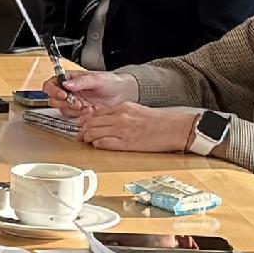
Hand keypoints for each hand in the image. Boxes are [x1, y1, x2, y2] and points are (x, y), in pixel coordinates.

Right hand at [44, 67, 135, 112]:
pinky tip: (89, 111)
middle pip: (53, 98)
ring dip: (71, 110)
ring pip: (61, 109)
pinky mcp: (79, 112)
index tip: (63, 94)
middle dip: (63, 102)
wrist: (122, 94)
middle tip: (76, 102)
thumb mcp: (97, 79)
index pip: (51, 83)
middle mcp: (68, 91)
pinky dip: (78, 115)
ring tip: (84, 107)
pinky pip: (71, 116)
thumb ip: (81, 81)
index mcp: (69, 79)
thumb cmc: (111, 82)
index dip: (53, 90)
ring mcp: (73, 102)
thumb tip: (67, 84)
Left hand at [73, 100, 200, 152]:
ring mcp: (122, 130)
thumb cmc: (158, 121)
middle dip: (83, 130)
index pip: (97, 113)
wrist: (173, 128)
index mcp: (122, 107)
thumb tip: (107, 120)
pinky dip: (97, 144)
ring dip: (87, 137)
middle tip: (80, 135)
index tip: (83, 125)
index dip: (87, 120)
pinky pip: (104, 143)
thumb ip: (121, 113)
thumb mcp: (137, 110)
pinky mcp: (126, 143)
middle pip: (92, 122)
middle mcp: (120, 117)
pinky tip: (96, 145)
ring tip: (86, 141)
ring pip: (95, 132)